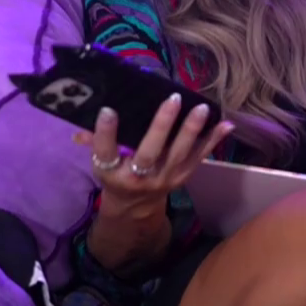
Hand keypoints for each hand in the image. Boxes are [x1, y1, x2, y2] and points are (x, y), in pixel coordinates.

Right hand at [74, 95, 231, 210]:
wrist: (135, 207)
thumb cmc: (116, 174)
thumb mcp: (101, 162)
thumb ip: (94, 141)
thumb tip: (79, 126)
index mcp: (111, 172)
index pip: (106, 151)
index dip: (106, 133)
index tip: (108, 110)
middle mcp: (138, 177)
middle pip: (149, 152)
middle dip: (162, 126)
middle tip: (173, 99)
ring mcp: (164, 178)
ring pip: (179, 153)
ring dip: (192, 130)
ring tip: (202, 108)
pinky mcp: (182, 177)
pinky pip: (200, 157)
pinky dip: (214, 140)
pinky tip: (227, 124)